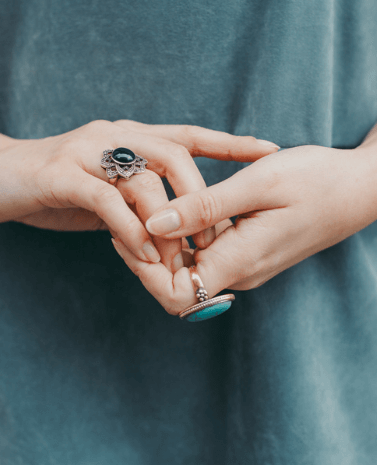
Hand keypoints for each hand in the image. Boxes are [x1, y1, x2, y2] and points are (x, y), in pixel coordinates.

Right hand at [0, 119, 278, 271]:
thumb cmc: (53, 186)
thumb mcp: (102, 189)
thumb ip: (134, 199)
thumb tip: (171, 229)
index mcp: (127, 137)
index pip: (188, 135)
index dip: (230, 142)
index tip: (269, 150)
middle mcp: (112, 136)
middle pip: (175, 155)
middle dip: (202, 199)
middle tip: (214, 241)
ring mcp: (85, 152)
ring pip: (143, 179)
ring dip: (168, 224)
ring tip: (179, 260)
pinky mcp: (59, 174)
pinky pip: (106, 202)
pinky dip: (130, 230)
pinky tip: (143, 255)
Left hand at [112, 145, 376, 313]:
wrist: (358, 187)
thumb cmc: (316, 180)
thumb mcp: (257, 185)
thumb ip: (202, 209)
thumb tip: (152, 225)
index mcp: (239, 261)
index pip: (176, 296)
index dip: (143, 272)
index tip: (124, 233)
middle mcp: (237, 271)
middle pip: (174, 283)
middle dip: (143, 253)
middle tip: (125, 209)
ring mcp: (241, 263)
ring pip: (185, 267)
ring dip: (159, 242)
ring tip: (141, 202)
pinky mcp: (243, 251)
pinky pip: (201, 253)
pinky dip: (180, 234)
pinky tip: (171, 206)